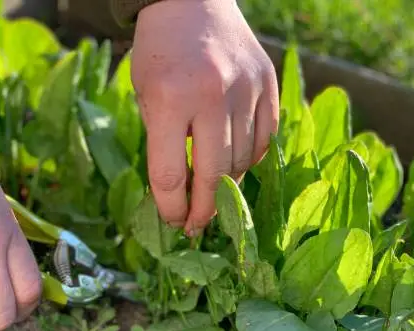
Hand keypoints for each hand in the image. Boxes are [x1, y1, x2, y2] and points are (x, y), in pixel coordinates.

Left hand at [131, 0, 278, 234]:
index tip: (173, 222)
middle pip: (213, 175)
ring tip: (213, 196)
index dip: (171, 207)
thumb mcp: (144, 96)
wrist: (191, 0)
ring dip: (226, 186)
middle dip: (204, 210)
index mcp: (170, 99)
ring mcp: (246, 88)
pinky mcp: (269, 84)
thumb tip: (179, 193)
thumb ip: (161, 143)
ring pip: (242, 161)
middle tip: (197, 226)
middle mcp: (213, 95)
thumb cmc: (158, 52)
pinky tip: (234, 165)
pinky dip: (249, 159)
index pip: (170, 174)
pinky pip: (264, 139)